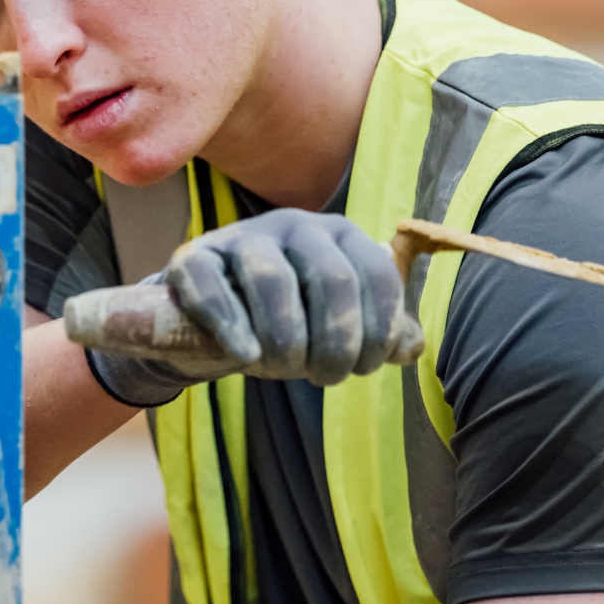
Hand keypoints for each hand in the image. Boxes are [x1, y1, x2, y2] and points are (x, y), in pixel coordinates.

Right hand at [167, 208, 417, 385]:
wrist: (209, 318)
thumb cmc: (285, 319)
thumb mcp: (333, 323)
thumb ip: (375, 332)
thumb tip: (411, 349)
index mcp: (340, 235)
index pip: (378, 274)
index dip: (378, 329)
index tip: (362, 369)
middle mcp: (296, 225)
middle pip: (330, 278)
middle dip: (335, 342)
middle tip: (323, 378)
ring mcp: (241, 237)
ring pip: (271, 279)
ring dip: (285, 338)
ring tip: (282, 370)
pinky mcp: (193, 258)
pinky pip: (210, 284)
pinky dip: (230, 325)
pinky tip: (244, 356)